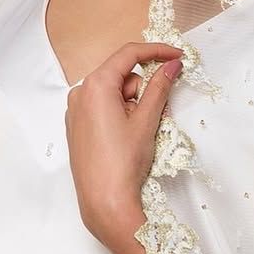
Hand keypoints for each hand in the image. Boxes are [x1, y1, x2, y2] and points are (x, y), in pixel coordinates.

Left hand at [65, 40, 184, 253]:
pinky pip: (102, 108)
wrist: (104, 201)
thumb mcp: (147, 120)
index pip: (129, 54)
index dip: (157, 51)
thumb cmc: (123, 162)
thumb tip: (172, 65)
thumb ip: (160, 87)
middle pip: (121, 75)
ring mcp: (75, 111)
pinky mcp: (77, 127)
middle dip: (142, 89)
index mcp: (95, 86)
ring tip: (137, 134)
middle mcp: (80, 93)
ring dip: (132, 104)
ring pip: (113, 93)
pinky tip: (124, 138)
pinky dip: (119, 114)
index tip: (178, 56)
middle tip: (152, 116)